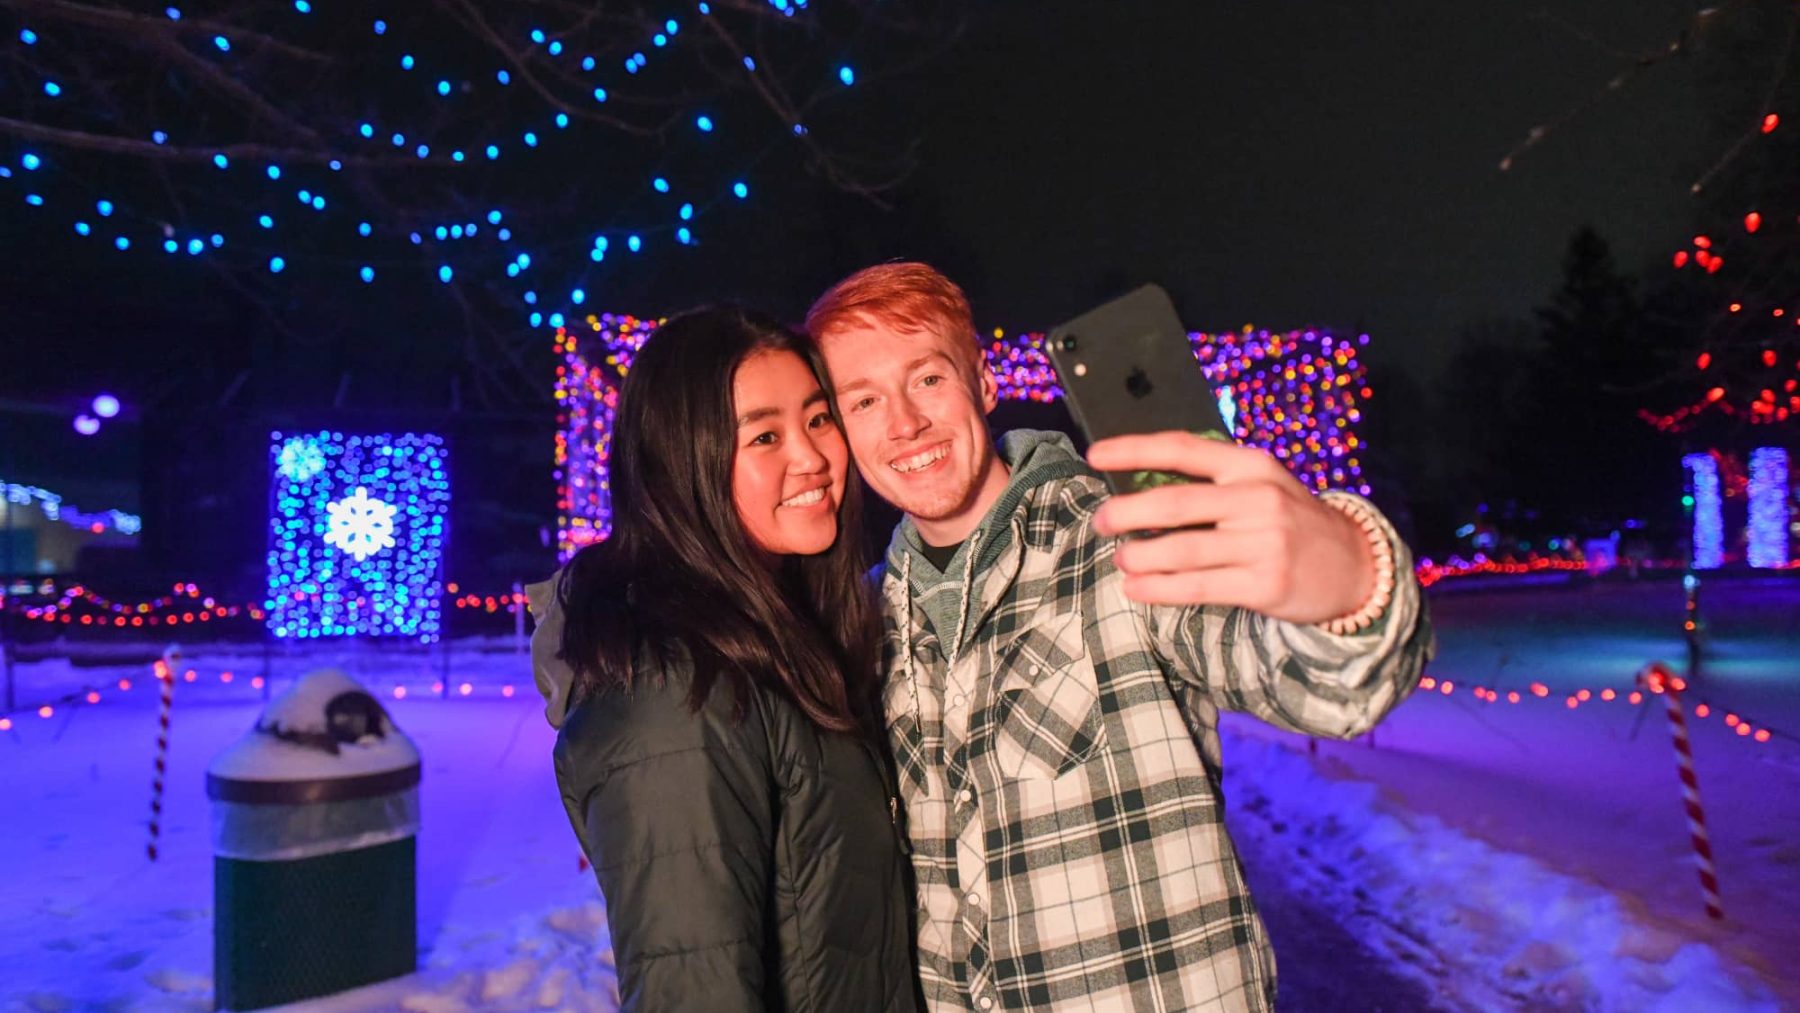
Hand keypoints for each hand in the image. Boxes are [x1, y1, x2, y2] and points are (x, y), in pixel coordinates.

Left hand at [1088, 431, 1374, 623]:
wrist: (1354, 566)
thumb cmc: (1291, 523)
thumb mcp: (1262, 486)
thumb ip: (1213, 483)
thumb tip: (1138, 489)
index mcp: (1251, 465)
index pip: (1184, 449)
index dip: (1134, 450)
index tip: (1095, 455)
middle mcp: (1258, 499)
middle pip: (1174, 503)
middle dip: (1126, 513)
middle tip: (1101, 522)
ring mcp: (1263, 543)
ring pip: (1182, 550)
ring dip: (1139, 556)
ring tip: (1119, 559)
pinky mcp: (1264, 584)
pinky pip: (1197, 586)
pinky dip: (1158, 588)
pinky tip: (1136, 587)